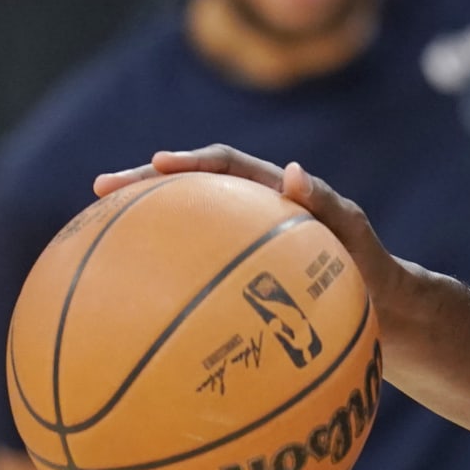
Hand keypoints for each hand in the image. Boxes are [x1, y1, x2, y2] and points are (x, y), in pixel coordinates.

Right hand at [94, 145, 408, 311]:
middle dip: (143, 185)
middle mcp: (249, 214)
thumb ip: (329, 204)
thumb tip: (293, 172)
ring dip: (142, 228)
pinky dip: (160, 281)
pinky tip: (125, 308)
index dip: (191, 161)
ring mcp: (238, 249)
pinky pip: (192, 275)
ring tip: (90, 239)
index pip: (226, 166)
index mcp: (273, 194)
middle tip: (99, 189)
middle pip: (189, 191)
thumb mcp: (354, 236)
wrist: (379, 308)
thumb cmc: (368, 268)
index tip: (156, 163)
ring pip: (183, 230)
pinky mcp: (234, 281)